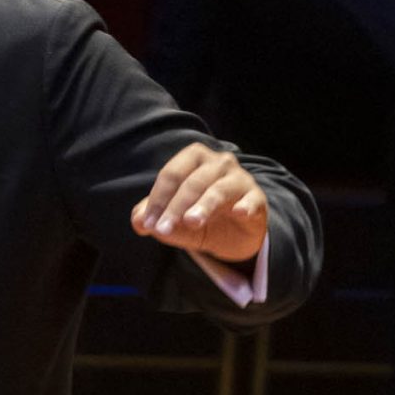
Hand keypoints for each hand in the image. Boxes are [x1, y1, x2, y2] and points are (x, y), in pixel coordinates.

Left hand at [132, 143, 266, 262]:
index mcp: (194, 159)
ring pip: (219, 189)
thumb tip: (138, 221)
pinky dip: (245, 206)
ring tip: (191, 222)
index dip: (157, 199)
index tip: (148, 224)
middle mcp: (218, 163)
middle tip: (162, 230)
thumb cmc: (201, 217)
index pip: (172, 174)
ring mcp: (240, 179)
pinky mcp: (257, 199)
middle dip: (175, 206)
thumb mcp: (175, 220)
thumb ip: (155, 218)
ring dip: (204, 206)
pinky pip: (251, 200)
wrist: (235, 234)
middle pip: (193, 181)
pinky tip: (239, 213)